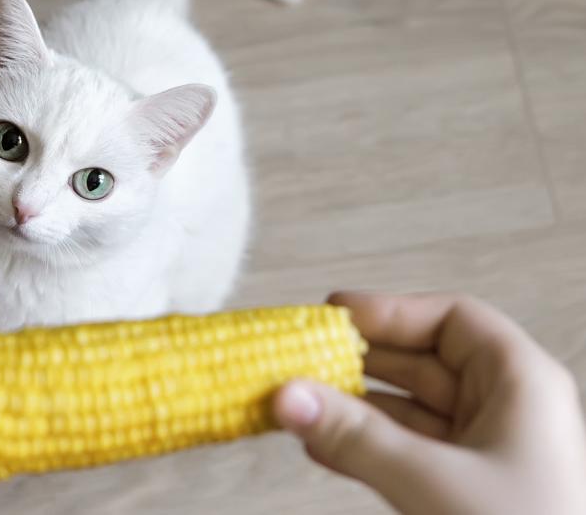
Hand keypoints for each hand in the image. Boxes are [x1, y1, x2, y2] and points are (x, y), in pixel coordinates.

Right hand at [274, 293, 585, 514]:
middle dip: (358, 362)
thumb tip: (285, 396)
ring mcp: (484, 454)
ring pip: (408, 411)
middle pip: (423, 362)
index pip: (453, 321)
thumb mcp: (435, 484)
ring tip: (296, 405)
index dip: (390, 311)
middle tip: (297, 361)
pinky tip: (319, 448)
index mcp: (520, 384)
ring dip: (352, 408)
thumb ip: (356, 438)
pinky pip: (405, 453)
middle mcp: (504, 410)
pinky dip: (363, 447)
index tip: (330, 317)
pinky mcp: (463, 493)